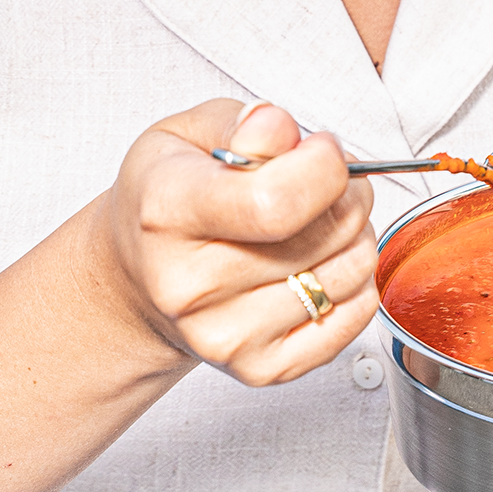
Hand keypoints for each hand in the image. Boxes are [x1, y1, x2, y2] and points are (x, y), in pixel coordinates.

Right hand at [99, 99, 378, 384]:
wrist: (138, 277)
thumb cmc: (166, 201)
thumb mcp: (187, 135)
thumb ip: (243, 123)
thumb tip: (282, 132)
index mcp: (167, 212)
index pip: (277, 201)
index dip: (324, 166)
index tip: (322, 150)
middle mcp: (190, 284)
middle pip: (325, 234)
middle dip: (346, 194)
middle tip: (323, 185)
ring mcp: (224, 335)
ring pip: (349, 275)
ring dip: (353, 239)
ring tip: (316, 226)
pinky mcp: (258, 368)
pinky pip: (353, 319)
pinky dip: (354, 285)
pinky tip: (318, 266)